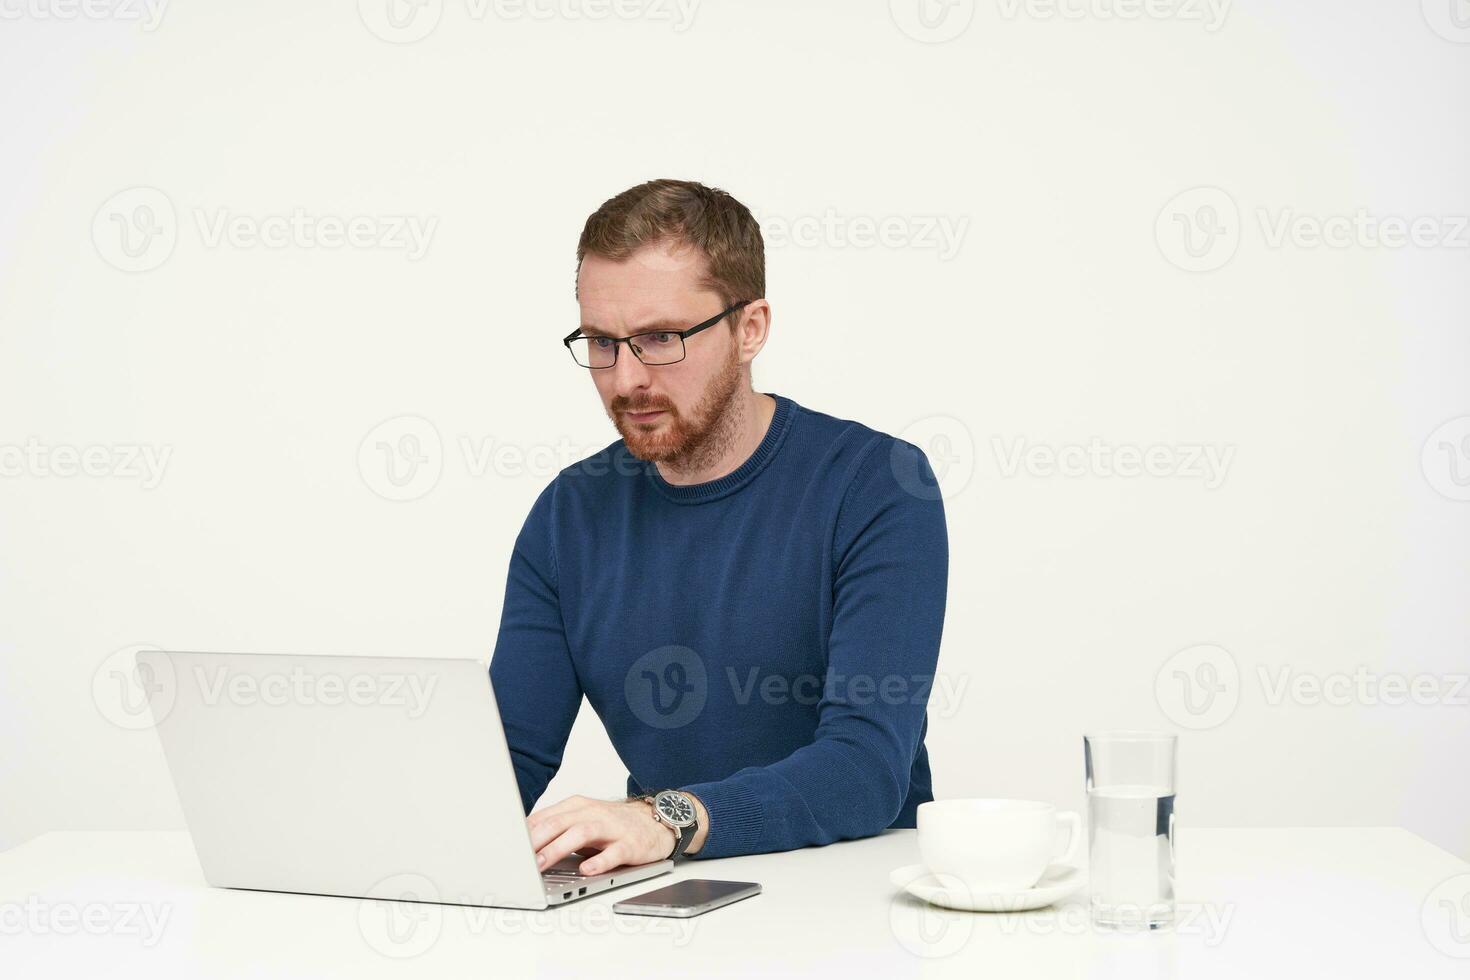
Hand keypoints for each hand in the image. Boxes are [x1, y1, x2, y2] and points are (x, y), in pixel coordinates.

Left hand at [527, 795, 675, 874]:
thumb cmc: (613, 824)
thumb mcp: (583, 819)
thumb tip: (523, 841)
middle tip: (518, 859)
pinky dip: (600, 861)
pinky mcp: (630, 843)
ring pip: (582, 833)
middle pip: (559, 823)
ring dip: (558, 848)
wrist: (656, 821)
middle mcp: (593, 813)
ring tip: (542, 864)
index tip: (507, 847)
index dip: (524, 832)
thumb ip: (556, 827)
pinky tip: (588, 869)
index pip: (545, 817)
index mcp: (578, 806)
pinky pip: (614, 852)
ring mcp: (612, 827)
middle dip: (536, 841)